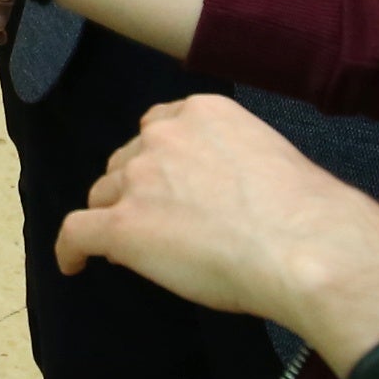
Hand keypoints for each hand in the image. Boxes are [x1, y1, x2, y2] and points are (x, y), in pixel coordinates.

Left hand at [61, 97, 378, 378]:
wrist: (306, 245)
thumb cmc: (307, 212)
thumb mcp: (271, 158)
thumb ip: (234, 162)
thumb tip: (231, 193)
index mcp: (202, 112)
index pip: (159, 127)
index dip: (158, 160)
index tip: (167, 184)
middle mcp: (163, 135)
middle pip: (127, 161)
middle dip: (138, 189)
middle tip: (163, 225)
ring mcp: (138, 179)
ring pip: (103, 196)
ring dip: (115, 218)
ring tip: (136, 251)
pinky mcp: (122, 226)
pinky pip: (76, 233)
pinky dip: (71, 250)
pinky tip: (75, 266)